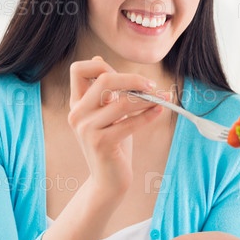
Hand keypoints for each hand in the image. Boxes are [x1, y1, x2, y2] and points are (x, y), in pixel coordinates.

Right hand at [68, 57, 162, 203]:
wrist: (108, 181)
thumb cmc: (112, 144)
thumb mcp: (105, 114)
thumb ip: (103, 91)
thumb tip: (98, 58)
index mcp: (76, 104)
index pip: (78, 69)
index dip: (102, 66)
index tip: (124, 77)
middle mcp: (77, 114)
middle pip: (104, 80)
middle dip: (133, 79)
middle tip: (152, 86)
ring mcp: (87, 129)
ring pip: (123, 101)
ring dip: (148, 98)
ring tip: (163, 98)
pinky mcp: (101, 143)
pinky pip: (131, 122)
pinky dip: (149, 115)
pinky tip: (160, 112)